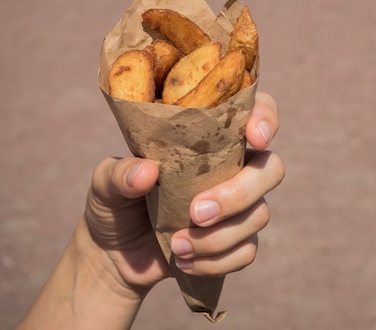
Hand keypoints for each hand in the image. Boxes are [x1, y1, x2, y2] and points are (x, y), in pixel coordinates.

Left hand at [83, 91, 282, 292]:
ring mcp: (239, 206)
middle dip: (238, 193)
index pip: (256, 112)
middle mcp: (233, 168)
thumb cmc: (114, 204)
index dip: (266, 118)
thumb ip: (119, 174)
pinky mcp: (236, 241)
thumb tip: (146, 172)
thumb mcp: (105, 184)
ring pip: (260, 214)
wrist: (112, 255)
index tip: (253, 136)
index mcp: (209, 139)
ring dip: (218, 237)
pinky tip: (184, 262)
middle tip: (196, 212)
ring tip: (176, 246)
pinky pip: (247, 250)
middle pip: (271, 168)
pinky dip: (216, 261)